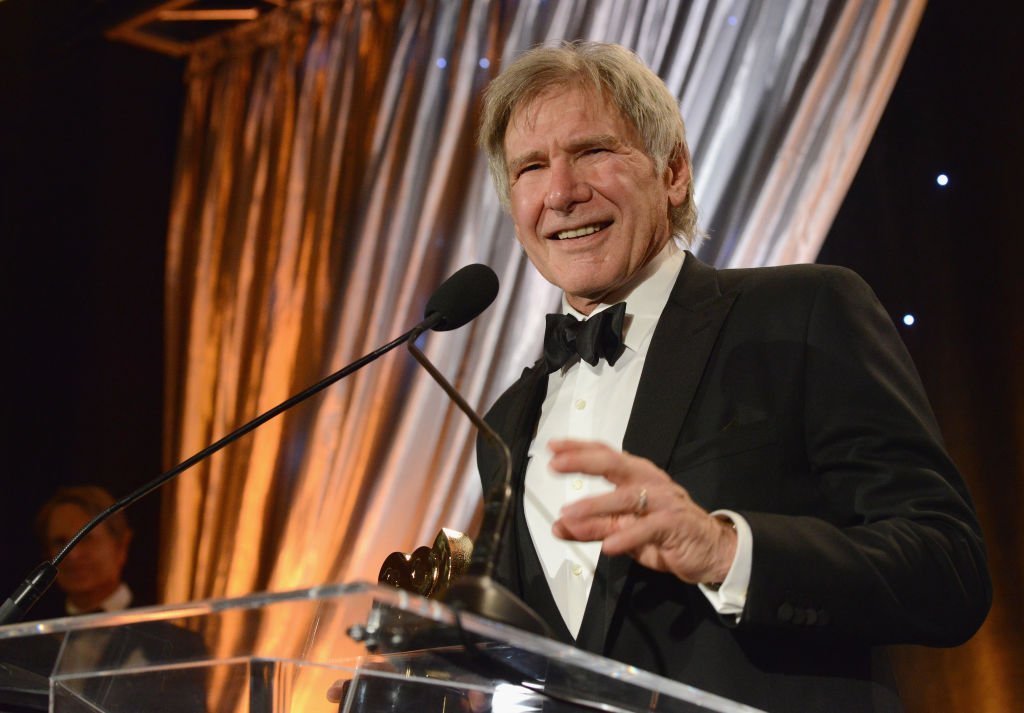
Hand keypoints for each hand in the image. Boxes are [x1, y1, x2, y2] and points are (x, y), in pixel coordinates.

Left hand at [549, 439, 736, 583]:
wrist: (711, 550)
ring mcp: (663, 500)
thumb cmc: (665, 534)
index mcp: (636, 475)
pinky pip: (647, 528)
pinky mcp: (674, 523)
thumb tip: (559, 526)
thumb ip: (592, 527)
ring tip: (570, 514)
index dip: (578, 449)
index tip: (552, 447)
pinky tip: (609, 546)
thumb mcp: (623, 530)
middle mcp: (649, 481)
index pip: (604, 455)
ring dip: (596, 505)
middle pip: (613, 463)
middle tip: (556, 465)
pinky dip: (627, 537)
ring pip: (626, 497)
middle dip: (583, 461)